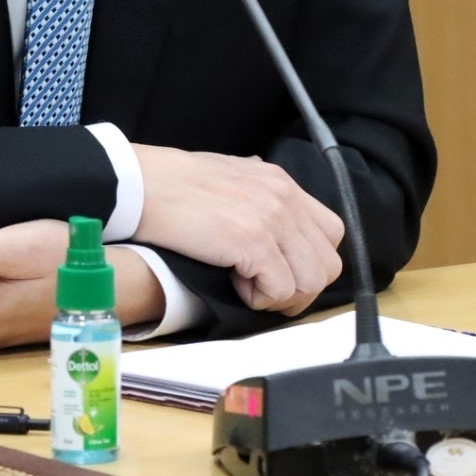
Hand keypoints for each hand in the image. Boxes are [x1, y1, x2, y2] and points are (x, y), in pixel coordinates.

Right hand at [133, 146, 343, 315]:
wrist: (144, 185)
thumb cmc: (176, 186)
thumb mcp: (232, 177)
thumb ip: (258, 195)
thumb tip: (268, 218)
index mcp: (282, 183)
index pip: (331, 232)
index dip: (310, 261)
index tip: (280, 271)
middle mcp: (286, 198)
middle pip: (328, 264)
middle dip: (300, 287)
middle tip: (265, 289)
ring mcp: (273, 219)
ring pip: (312, 282)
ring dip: (281, 295)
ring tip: (247, 284)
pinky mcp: (253, 242)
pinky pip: (280, 290)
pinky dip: (259, 298)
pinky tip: (233, 283)